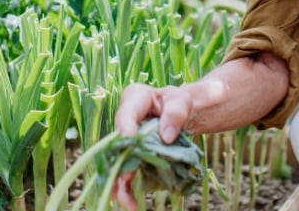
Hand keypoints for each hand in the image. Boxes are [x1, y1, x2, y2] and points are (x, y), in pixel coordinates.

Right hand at [112, 83, 191, 209]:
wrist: (180, 113)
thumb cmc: (179, 102)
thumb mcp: (182, 101)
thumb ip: (175, 113)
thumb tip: (166, 136)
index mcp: (133, 99)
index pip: (126, 113)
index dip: (126, 127)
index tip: (129, 140)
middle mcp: (124, 120)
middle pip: (116, 143)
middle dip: (118, 163)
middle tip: (125, 179)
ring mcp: (127, 139)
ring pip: (118, 162)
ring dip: (121, 183)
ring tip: (128, 203)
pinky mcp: (132, 155)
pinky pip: (128, 171)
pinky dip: (128, 188)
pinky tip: (131, 202)